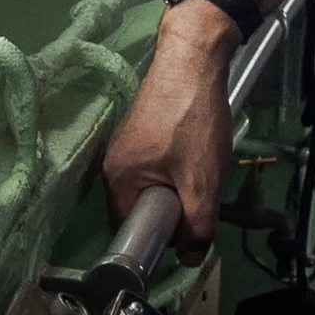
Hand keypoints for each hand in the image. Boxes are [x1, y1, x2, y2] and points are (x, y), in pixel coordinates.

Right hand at [103, 8, 236, 257]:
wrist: (194, 55)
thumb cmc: (192, 119)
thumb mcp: (201, 180)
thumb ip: (196, 226)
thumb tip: (188, 259)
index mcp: (116, 179)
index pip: (130, 231)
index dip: (159, 238)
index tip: (185, 232)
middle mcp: (113, 162)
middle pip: (143, 207)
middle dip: (173, 209)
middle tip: (199, 198)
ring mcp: (126, 142)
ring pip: (153, 184)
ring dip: (178, 186)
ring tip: (201, 171)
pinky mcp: (142, 127)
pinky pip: (156, 163)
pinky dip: (177, 165)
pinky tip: (197, 151)